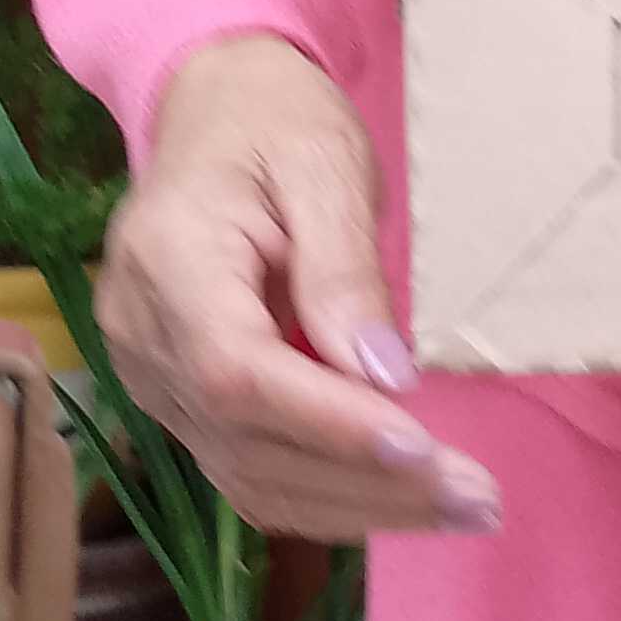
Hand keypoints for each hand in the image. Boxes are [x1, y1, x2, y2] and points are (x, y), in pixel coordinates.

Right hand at [98, 33, 501, 537]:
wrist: (212, 110)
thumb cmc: (274, 120)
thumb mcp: (325, 163)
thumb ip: (345, 269)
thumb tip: (386, 378)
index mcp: (167, 259)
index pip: (238, 372)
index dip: (328, 423)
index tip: (423, 450)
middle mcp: (140, 333)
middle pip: (246, 442)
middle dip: (368, 483)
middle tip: (480, 499)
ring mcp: (147, 375)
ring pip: (247, 475)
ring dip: (358, 505)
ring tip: (463, 510)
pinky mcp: (173, 398)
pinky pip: (246, 466)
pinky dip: (327, 490)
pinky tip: (403, 495)